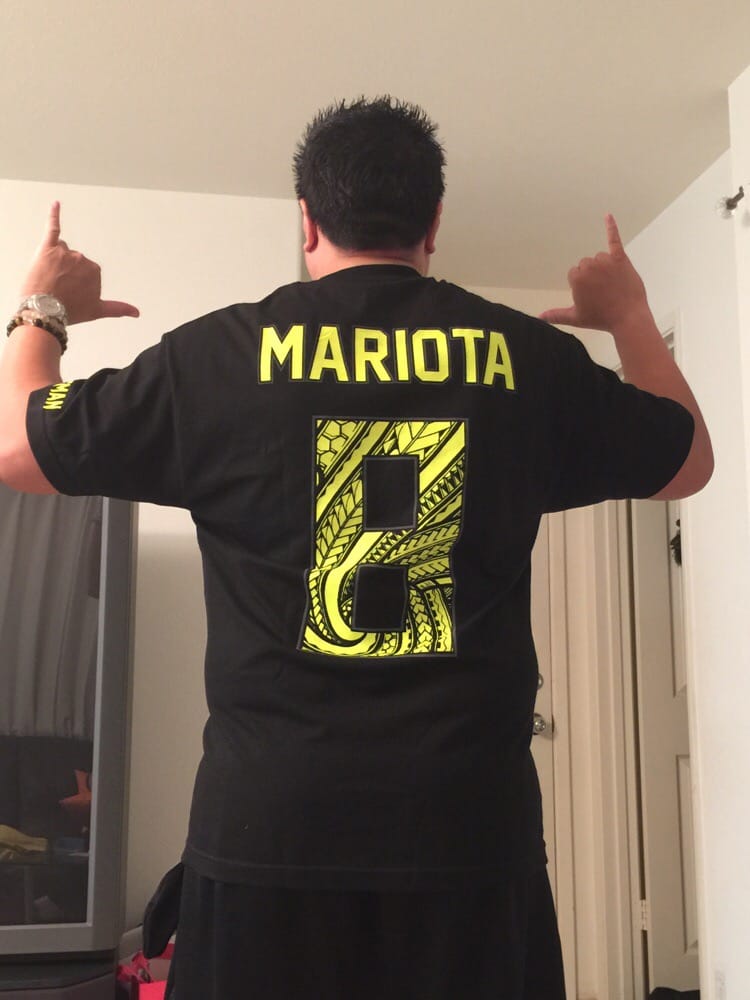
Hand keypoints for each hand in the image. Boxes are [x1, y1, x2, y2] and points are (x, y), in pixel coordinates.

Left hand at [20, 202, 139, 324]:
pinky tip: (56, 203)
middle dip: (63, 272)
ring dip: (53, 262)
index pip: (84, 271)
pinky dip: (54, 214)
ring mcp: (65, 252)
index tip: (71, 293)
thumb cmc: (70, 311)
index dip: (75, 282)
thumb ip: (118, 308)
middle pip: (71, 261)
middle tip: (57, 288)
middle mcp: (82, 259)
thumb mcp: (97, 310)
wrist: (45, 311)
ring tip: (48, 279)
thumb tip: (137, 312)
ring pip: (59, 252)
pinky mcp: (48, 247)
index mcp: (95, 270)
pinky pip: (53, 227)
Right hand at [538, 214, 648, 332]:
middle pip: (586, 264)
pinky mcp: (620, 258)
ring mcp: (606, 261)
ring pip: (599, 257)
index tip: (592, 296)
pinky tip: (607, 215)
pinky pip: (613, 239)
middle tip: (603, 292)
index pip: (574, 274)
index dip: (583, 286)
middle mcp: (589, 266)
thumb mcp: (576, 318)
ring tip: (612, 284)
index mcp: (576, 278)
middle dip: (592, 276)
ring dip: (603, 267)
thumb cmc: (601, 318)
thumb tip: (539, 317)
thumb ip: (556, 315)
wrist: (628, 317)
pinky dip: (611, 226)